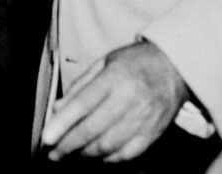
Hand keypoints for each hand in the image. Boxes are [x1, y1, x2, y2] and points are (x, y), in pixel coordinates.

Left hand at [41, 40, 189, 162]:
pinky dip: (107, 159)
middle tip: (53, 153)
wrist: (175, 67)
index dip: (63, 124)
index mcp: (115, 77)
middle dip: (68, 145)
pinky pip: (126, 154)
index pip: (83, 104)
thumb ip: (80, 86)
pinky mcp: (154, 133)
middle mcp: (130, 99)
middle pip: (93, 129)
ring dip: (84, 154)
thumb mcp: (104, 62)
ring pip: (108, 145)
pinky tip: (94, 156)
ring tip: (69, 155)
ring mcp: (144, 118)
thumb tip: (57, 110)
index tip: (46, 137)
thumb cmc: (135, 62)